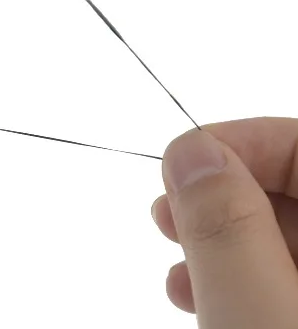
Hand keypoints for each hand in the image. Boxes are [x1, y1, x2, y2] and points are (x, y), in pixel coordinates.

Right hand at [152, 118, 297, 326]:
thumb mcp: (257, 312)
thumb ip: (229, 229)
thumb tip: (194, 151)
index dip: (242, 142)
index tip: (182, 165)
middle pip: (292, 190)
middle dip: (220, 194)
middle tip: (169, 217)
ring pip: (283, 236)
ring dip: (218, 238)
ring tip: (176, 266)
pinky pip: (282, 279)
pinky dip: (235, 276)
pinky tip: (198, 296)